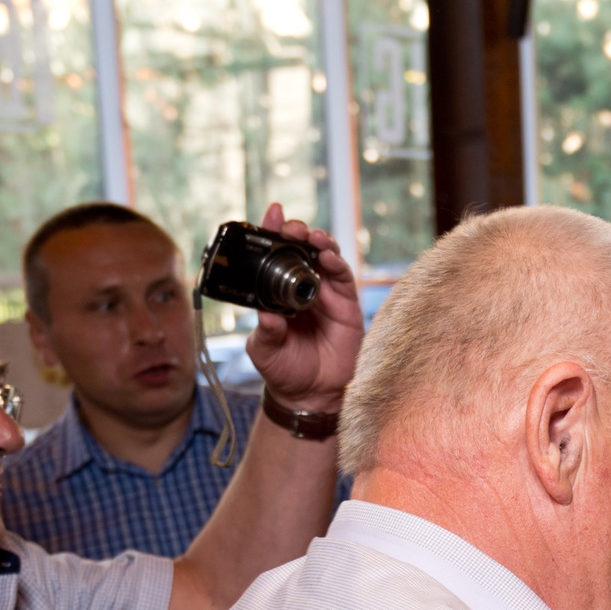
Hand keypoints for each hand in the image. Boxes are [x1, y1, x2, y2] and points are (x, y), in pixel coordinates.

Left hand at [243, 203, 362, 411]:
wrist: (312, 395)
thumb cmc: (284, 371)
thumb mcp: (265, 353)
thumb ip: (265, 334)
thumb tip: (266, 316)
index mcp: (275, 293)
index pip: (273, 256)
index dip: (272, 232)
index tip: (271, 214)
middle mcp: (299, 288)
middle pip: (300, 250)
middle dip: (297, 232)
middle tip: (291, 227)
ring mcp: (324, 294)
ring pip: (324, 258)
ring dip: (319, 242)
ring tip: (312, 236)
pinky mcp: (345, 305)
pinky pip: (343, 278)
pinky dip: (337, 264)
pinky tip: (328, 257)